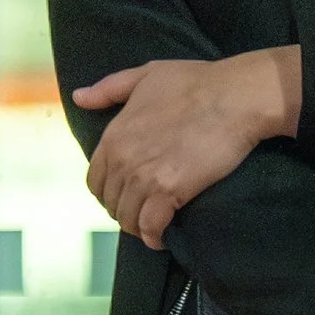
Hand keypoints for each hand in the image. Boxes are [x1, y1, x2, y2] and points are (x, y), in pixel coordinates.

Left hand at [72, 49, 300, 248]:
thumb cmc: (196, 82)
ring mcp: (144, 177)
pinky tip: (161, 239)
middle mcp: (123, 159)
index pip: (95, 180)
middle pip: (111, 202)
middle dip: (124, 210)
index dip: (109, 192)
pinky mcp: (169, 192)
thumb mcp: (146, 75)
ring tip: (152, 226)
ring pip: (127, 218)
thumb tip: (79, 98)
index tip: (125, 195)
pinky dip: (154, 237)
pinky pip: (150, 226)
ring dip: (138, 227)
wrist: (235, 97)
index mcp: (114, 135)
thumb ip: (109, 89)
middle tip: (142, 212)